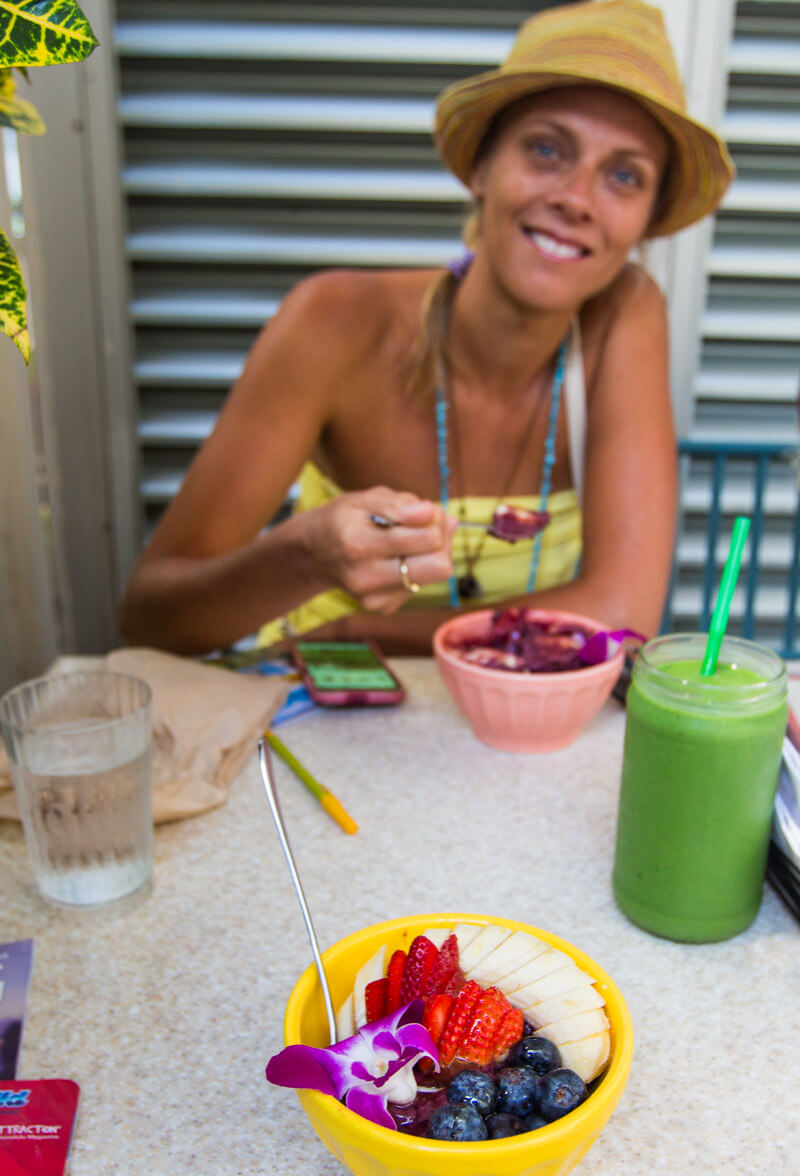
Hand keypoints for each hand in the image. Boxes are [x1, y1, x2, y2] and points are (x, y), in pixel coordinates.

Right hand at [304, 487, 455, 613]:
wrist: (313, 555)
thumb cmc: (343, 520)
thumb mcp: (363, 499)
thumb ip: (399, 504)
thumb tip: (436, 515)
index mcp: (358, 543)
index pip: (428, 538)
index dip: (434, 518)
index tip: (421, 509)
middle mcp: (365, 577)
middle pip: (440, 566)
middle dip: (441, 539)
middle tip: (425, 525)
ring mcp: (374, 598)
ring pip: (437, 575)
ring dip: (434, 553)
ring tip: (412, 539)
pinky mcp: (382, 608)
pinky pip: (422, 584)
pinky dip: (418, 567)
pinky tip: (398, 558)